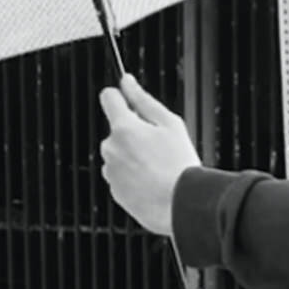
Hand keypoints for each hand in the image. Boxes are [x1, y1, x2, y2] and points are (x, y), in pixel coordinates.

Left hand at [99, 72, 201, 234]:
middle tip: (157, 145)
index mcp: (124, 128)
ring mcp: (111, 172)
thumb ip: (143, 100)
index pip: (108, 97)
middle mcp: (111, 148)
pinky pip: (120, 177)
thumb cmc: (179, 166)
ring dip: (132, 157)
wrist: (181, 205)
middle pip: (116, 130)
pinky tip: (151, 181)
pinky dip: (132, 177)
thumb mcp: (170, 124)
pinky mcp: (115, 192)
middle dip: (132, 133)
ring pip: (118, 155)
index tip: (128, 102)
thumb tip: (127, 82)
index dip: (120, 97)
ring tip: (156, 166)